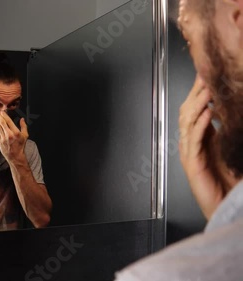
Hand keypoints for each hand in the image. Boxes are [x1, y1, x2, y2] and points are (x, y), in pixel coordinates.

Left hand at [0, 111, 28, 162]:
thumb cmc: (21, 146)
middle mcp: (9, 135)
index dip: (4, 116)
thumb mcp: (25, 136)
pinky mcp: (0, 141)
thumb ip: (24, 126)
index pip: (8, 121)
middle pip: (2, 123)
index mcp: (16, 133)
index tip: (2, 112)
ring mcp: (3, 138)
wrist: (15, 156)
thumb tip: (22, 119)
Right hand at [178, 75, 225, 218]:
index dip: (200, 90)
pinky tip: (208, 114)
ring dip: (198, 105)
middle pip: (188, 111)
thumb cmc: (229, 181)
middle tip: (206, 74)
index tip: (208, 72)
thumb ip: (229, 129)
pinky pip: (194, 141)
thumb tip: (231, 110)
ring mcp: (190, 152)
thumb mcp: (231, 148)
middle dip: (197, 92)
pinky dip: (201, 126)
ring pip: (188, 122)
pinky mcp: (192, 164)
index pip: (197, 107)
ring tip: (208, 90)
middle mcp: (193, 142)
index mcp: (202, 138)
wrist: (224, 206)